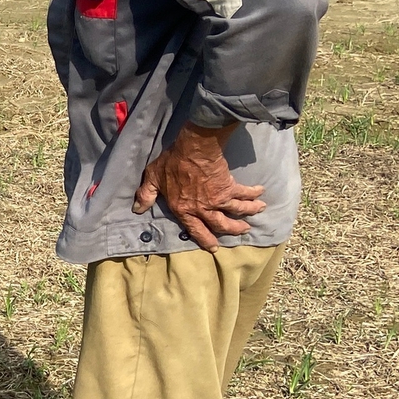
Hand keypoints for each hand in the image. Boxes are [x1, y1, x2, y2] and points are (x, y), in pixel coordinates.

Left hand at [132, 121, 265, 251]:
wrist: (194, 150)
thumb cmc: (172, 163)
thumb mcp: (153, 178)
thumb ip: (146, 194)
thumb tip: (136, 209)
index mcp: (184, 210)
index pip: (195, 230)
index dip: (205, 240)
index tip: (214, 248)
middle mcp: (203, 209)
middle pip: (221, 225)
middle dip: (234, 230)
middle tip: (243, 230)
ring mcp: (218, 200)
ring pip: (237, 211)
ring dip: (249, 213)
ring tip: (258, 212)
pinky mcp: (229, 188)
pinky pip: (244, 194)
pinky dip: (254, 194)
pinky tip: (261, 193)